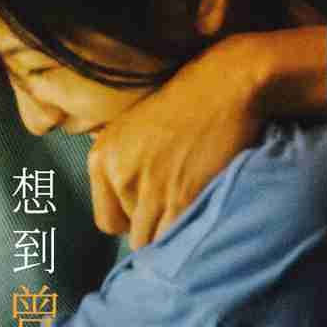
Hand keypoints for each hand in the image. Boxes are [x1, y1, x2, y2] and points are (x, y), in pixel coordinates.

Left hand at [87, 38, 261, 248]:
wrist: (225, 85)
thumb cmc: (185, 105)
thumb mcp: (132, 127)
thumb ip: (119, 164)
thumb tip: (116, 201)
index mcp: (102, 159)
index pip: (107, 222)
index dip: (133, 221)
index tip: (154, 208)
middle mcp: (119, 174)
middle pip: (131, 235)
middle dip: (155, 226)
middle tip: (178, 206)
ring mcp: (149, 188)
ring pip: (153, 241)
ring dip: (173, 231)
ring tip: (191, 209)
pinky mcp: (181, 197)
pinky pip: (176, 236)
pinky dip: (190, 232)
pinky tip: (202, 211)